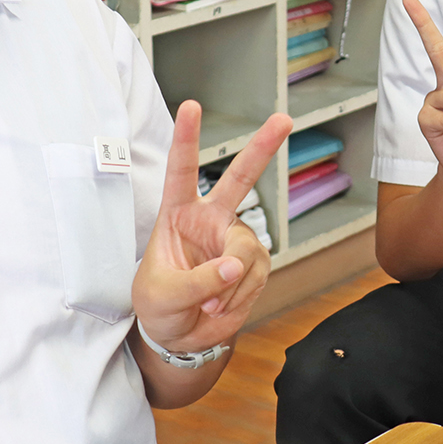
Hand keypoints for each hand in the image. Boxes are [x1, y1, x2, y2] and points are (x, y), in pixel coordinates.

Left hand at [132, 101, 291, 353]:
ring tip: (208, 303)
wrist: (180, 337)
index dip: (187, 139)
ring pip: (246, 250)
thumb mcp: (163, 294)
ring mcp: (234, 241)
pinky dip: (236, 297)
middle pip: (239, 178)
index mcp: (177, 214)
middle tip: (283, 119)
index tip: (192, 106)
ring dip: (228, 284)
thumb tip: (236, 264)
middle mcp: (209, 220)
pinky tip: (219, 306)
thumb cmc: (160, 305)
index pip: (181, 170)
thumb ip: (198, 279)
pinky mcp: (253, 264)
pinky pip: (254, 276)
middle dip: (262, 148)